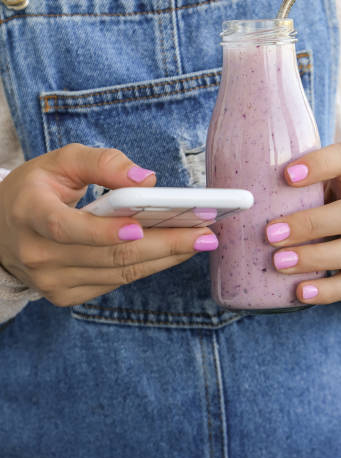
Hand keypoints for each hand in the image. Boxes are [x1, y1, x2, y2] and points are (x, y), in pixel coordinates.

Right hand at [0, 144, 217, 306]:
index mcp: (31, 213)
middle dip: (162, 245)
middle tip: (204, 234)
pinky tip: (174, 252)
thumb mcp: (61, 162)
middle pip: (108, 255)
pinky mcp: (65, 295)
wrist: (4, 230)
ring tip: (200, 241)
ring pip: (118, 273)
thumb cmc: (37, 190)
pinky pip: (115, 282)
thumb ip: (102, 162)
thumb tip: (147, 179)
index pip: (66, 227)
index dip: (103, 231)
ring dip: (164, 258)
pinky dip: (147, 267)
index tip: (141, 227)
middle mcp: (38, 254)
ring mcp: (51, 281)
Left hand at [266, 143, 340, 304]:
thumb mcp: (323, 183)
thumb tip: (232, 182)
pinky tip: (300, 291)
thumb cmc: (335, 201)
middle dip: (311, 223)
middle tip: (271, 233)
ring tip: (279, 263)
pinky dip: (327, 290)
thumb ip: (292, 181)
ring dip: (315, 258)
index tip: (287, 175)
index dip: (320, 165)